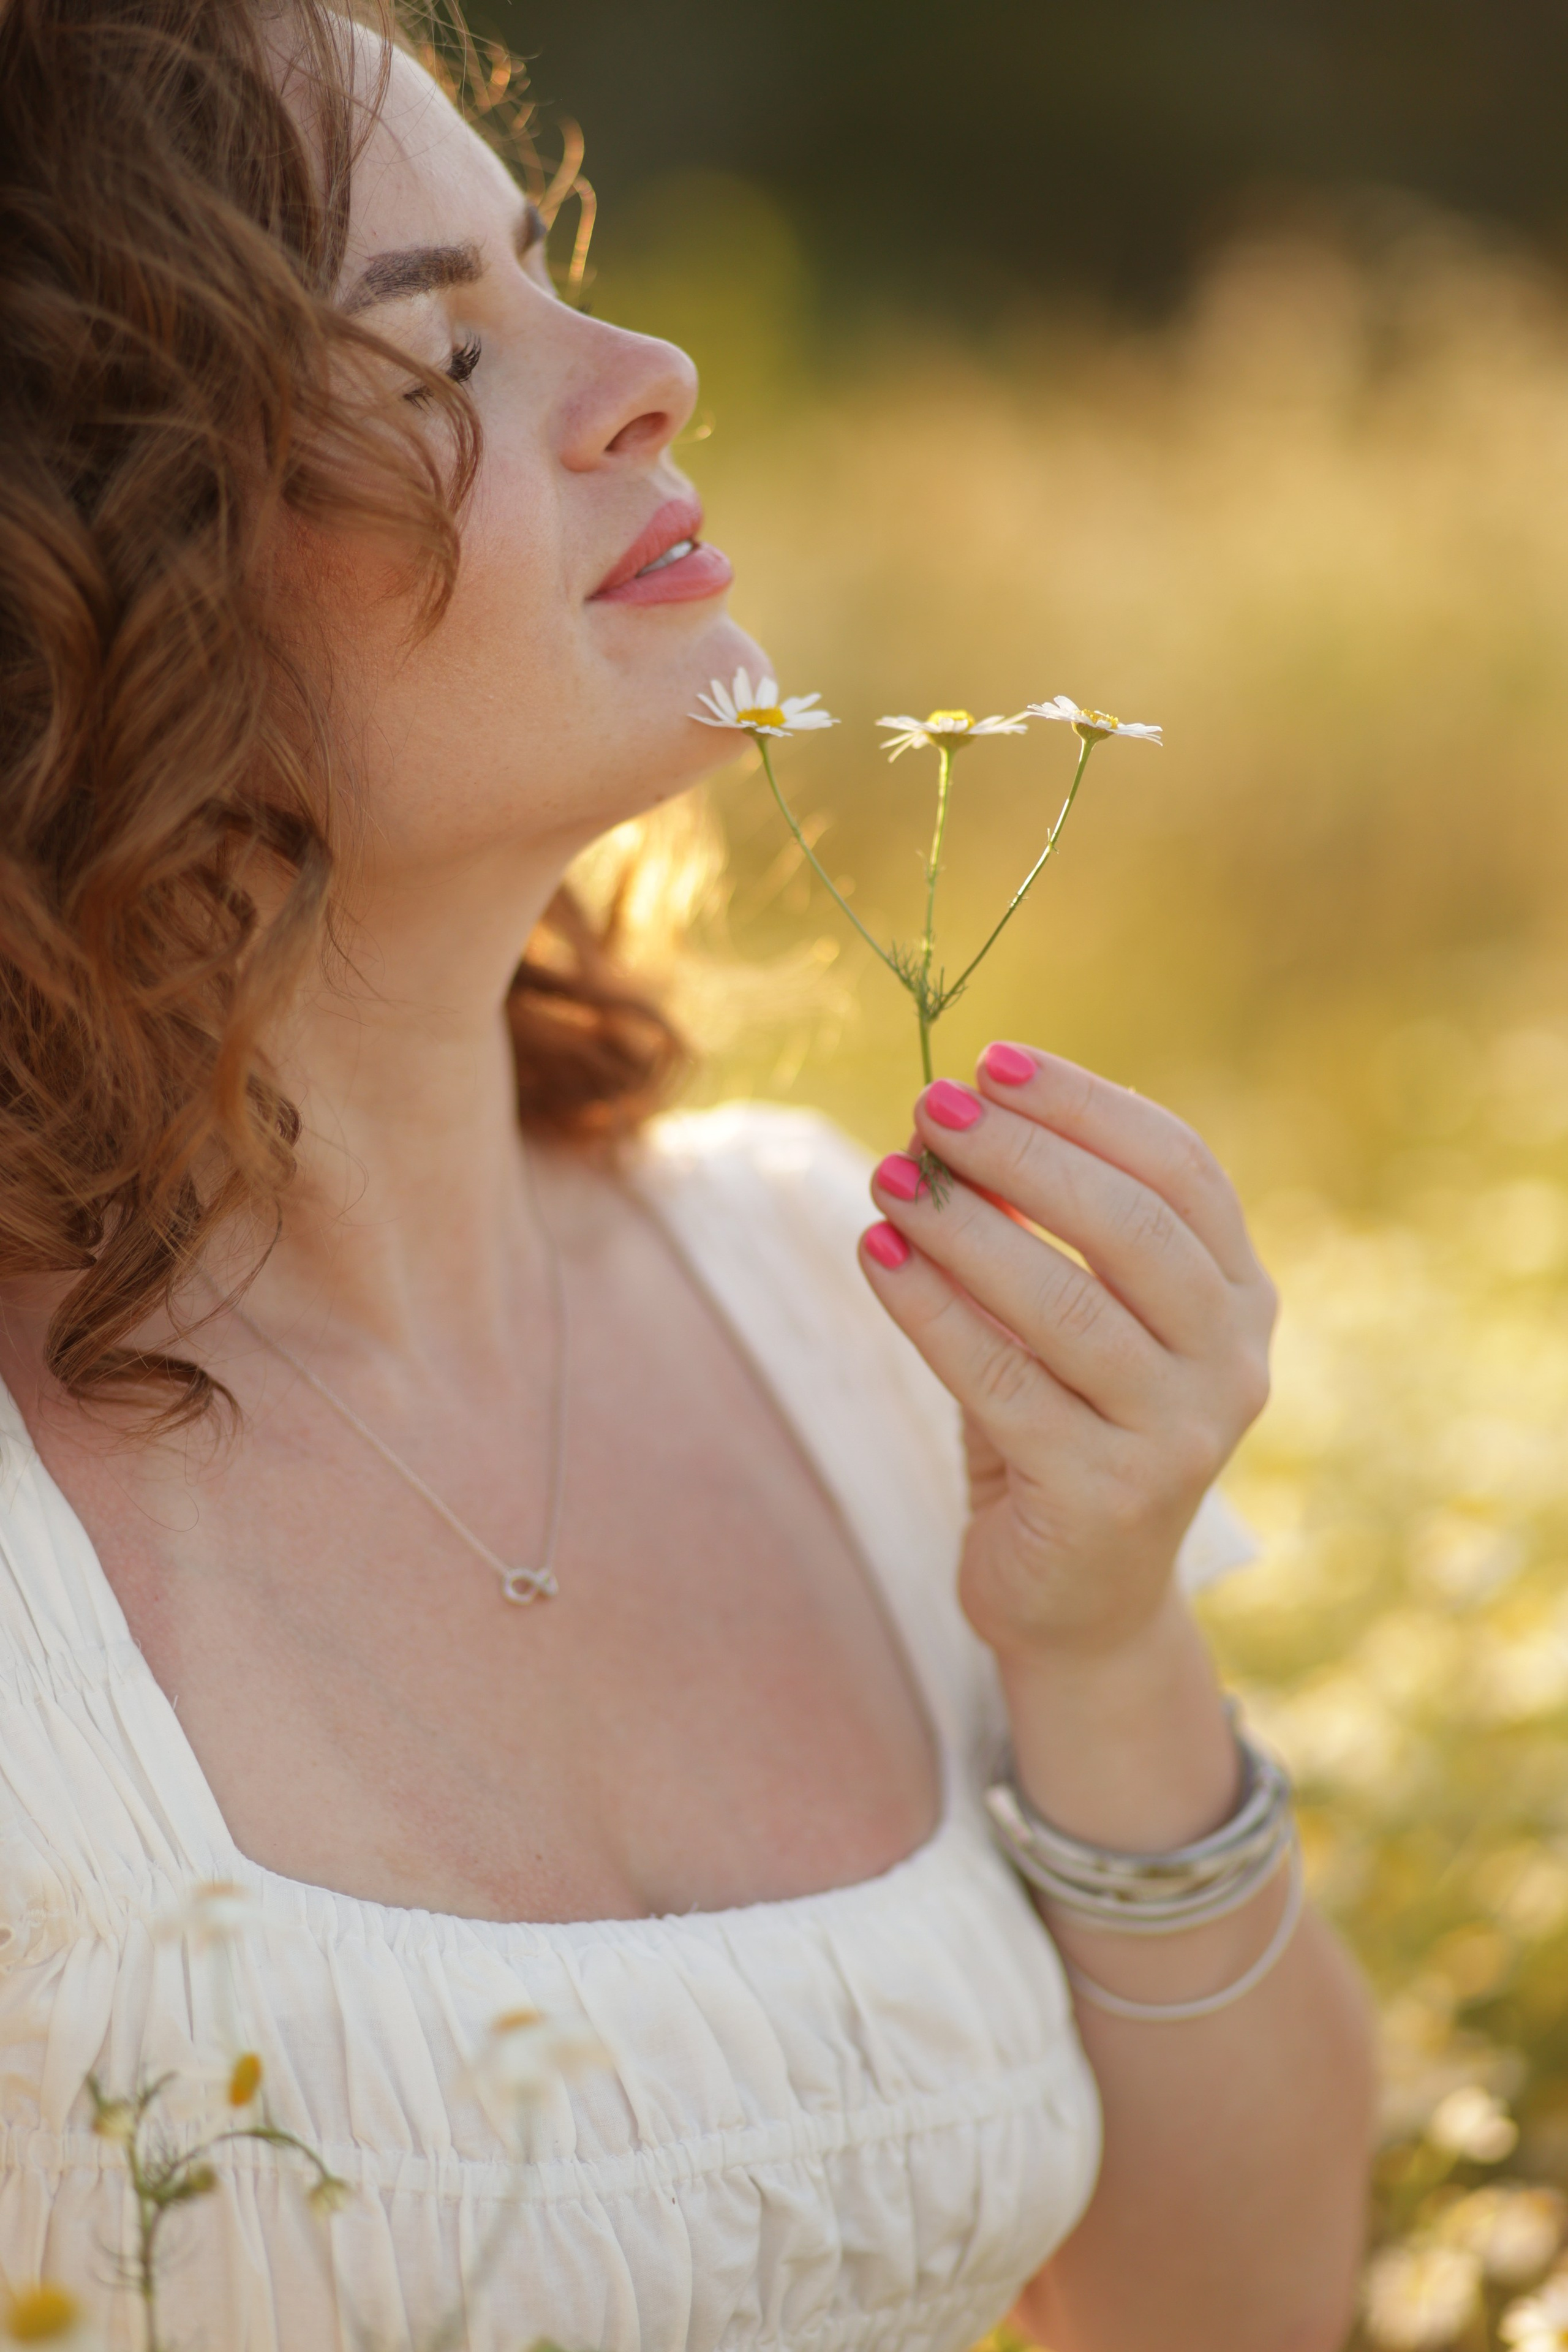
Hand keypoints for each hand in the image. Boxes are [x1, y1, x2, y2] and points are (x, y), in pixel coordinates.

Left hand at [858, 1043, 1275, 1664]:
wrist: (1079, 1601)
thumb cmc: (1063, 1427)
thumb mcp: (1070, 1317)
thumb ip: (1040, 1228)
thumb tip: (950, 1115)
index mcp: (1239, 1296)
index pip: (1179, 1167)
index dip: (1085, 1105)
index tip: (990, 1060)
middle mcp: (1232, 1361)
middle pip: (1132, 1225)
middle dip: (1024, 1153)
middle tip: (930, 1107)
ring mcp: (1180, 1435)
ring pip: (1066, 1303)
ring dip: (966, 1227)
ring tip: (887, 1177)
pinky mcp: (1107, 1496)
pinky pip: (1002, 1381)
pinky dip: (931, 1308)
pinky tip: (876, 1255)